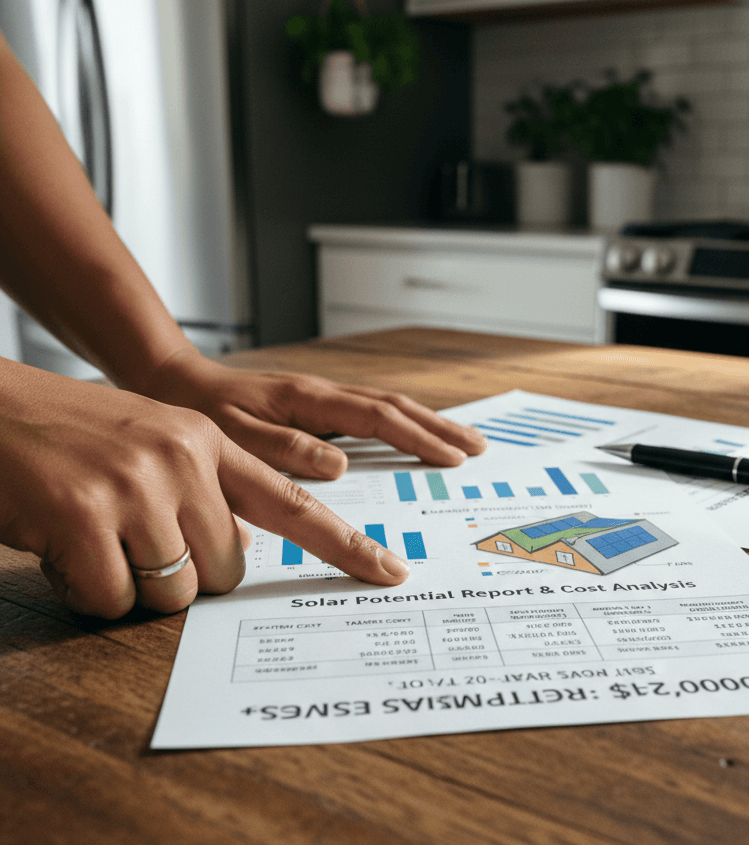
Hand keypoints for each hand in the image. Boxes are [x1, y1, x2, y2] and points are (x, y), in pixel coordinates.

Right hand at [0, 362, 412, 618]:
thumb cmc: (66, 435)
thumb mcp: (150, 445)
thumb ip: (205, 491)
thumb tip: (235, 554)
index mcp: (207, 440)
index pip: (291, 502)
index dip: (343, 544)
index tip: (389, 571)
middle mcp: (182, 457)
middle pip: (226, 571)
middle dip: (183, 574)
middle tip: (130, 540)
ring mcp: (134, 484)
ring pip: (173, 593)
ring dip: (130, 585)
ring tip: (91, 535)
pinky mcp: (83, 515)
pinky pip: (112, 601)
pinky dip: (85, 591)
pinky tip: (60, 547)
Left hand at [139, 350, 486, 479]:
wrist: (173, 380)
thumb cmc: (197, 413)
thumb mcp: (230, 435)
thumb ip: (281, 449)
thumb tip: (339, 463)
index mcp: (308, 399)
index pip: (378, 418)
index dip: (418, 440)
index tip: (452, 460)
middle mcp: (322, 393)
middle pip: (396, 406)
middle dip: (440, 428)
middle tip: (478, 449)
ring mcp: (321, 397)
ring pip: (387, 406)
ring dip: (427, 423)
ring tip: (462, 442)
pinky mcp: (315, 406)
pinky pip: (370, 412)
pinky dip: (401, 423)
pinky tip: (412, 437)